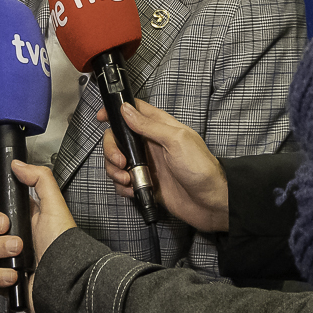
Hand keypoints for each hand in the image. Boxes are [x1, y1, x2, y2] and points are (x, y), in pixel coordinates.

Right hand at [0, 161, 76, 312]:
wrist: (68, 282)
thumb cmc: (64, 245)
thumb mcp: (55, 206)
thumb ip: (39, 179)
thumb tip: (18, 164)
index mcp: (27, 218)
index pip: (1, 200)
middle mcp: (16, 237)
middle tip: (6, 226)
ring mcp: (10, 260)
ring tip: (18, 251)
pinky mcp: (8, 281)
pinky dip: (0, 275)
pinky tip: (15, 274)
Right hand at [99, 99, 230, 231]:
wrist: (211, 203)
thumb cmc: (201, 169)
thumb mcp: (176, 140)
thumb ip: (150, 125)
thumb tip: (127, 110)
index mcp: (160, 128)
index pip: (134, 112)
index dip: (116, 111)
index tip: (101, 117)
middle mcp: (151, 145)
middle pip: (118, 139)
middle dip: (112, 150)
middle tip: (121, 162)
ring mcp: (148, 165)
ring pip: (118, 162)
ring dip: (115, 171)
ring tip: (127, 180)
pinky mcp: (146, 184)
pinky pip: (124, 182)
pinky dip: (122, 187)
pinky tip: (132, 190)